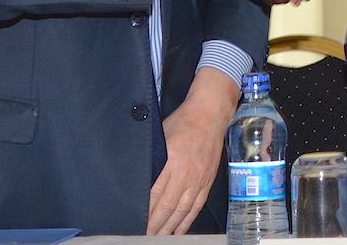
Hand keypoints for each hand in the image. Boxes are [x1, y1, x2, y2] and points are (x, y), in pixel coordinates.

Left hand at [148, 67, 235, 234]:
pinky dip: (187, 220)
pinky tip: (179, 230)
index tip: (135, 224)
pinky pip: (196, 206)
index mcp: (172, 160)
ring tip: (158, 238)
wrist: (210, 114)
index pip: (155, 194)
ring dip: (169, 227)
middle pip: (168, 206)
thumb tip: (138, 178)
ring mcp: (199, 179)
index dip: (146, 213)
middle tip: (143, 237)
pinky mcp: (207, 181)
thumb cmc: (183, 122)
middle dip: (154, 226)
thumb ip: (152, 158)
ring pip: (182, 210)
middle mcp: (186, 173)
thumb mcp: (161, 136)